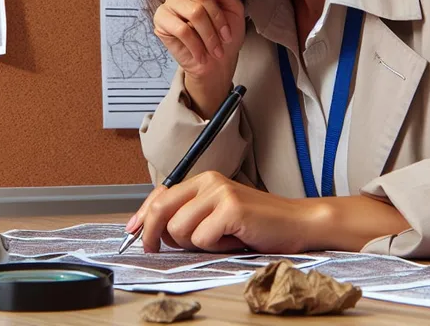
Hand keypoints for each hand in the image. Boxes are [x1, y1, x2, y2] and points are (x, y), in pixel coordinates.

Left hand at [127, 171, 326, 254]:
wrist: (296, 223)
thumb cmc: (256, 223)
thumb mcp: (217, 213)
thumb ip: (190, 213)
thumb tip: (153, 228)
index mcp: (203, 180)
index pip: (161, 194)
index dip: (142, 216)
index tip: (133, 232)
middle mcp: (209, 181)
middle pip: (162, 208)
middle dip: (153, 234)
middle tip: (156, 250)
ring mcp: (220, 193)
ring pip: (180, 229)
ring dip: (195, 244)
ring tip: (218, 239)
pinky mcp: (231, 209)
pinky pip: (202, 239)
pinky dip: (214, 247)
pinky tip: (231, 240)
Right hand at [153, 0, 245, 102]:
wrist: (216, 64)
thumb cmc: (226, 35)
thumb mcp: (233, 10)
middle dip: (217, 17)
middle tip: (225, 36)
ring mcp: (168, 5)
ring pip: (193, 12)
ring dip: (209, 34)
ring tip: (216, 49)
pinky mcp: (160, 22)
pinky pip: (180, 29)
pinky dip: (196, 44)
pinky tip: (201, 54)